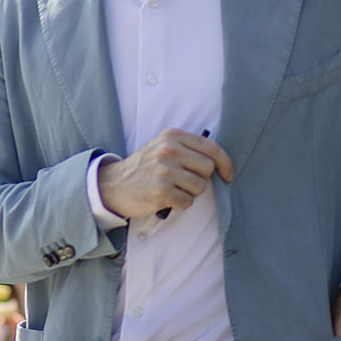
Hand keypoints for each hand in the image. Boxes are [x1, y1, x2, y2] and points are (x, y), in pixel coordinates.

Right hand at [97, 129, 234, 219]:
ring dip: (190, 193)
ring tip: (173, 189)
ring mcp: (165, 171)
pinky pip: (187, 201)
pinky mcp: (160, 191)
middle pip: (208, 169)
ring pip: (200, 186)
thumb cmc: (143, 168)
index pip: (212, 148)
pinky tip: (166, 199)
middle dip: (200, 179)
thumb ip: (188, 148)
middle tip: (184, 182)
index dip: (225, 163)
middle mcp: (169, 151)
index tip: (227, 175)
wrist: (112, 185)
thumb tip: (220, 162)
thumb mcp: (162, 147)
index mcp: (172, 136)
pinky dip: (179, 204)